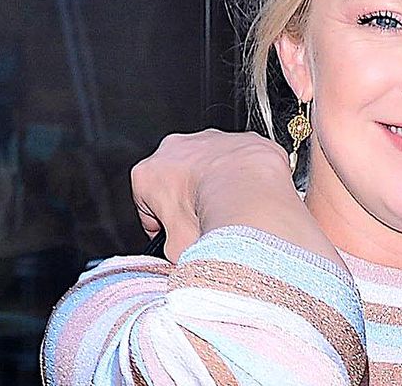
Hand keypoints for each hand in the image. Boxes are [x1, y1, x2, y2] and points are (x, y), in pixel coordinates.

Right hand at [131, 129, 339, 264]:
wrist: (252, 193)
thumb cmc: (213, 214)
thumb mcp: (178, 250)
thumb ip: (172, 253)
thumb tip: (181, 263)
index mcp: (148, 174)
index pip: (148, 207)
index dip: (164, 228)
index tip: (178, 239)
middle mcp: (175, 149)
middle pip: (179, 183)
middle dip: (191, 203)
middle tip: (207, 228)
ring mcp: (210, 140)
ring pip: (211, 168)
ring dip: (219, 187)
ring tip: (233, 215)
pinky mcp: (241, 138)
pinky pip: (242, 161)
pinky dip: (246, 176)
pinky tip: (253, 198)